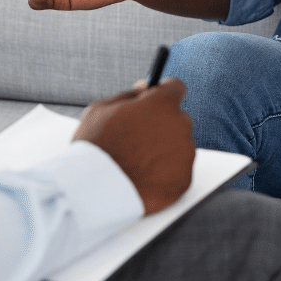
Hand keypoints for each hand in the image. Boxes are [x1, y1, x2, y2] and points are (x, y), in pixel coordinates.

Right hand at [73, 80, 194, 214]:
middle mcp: (180, 125)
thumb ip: (129, 95)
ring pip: (179, 146)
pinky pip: (179, 171)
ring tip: (137, 162)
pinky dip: (166, 173)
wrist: (96, 192)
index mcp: (162, 103)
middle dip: (161, 125)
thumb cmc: (96, 148)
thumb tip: (144, 89)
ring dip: (164, 149)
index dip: (162, 94)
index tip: (155, 102)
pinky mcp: (184, 180)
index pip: (175, 88)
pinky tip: (144, 177)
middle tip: (138, 139)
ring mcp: (184, 154)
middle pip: (177, 119)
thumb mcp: (102, 109)